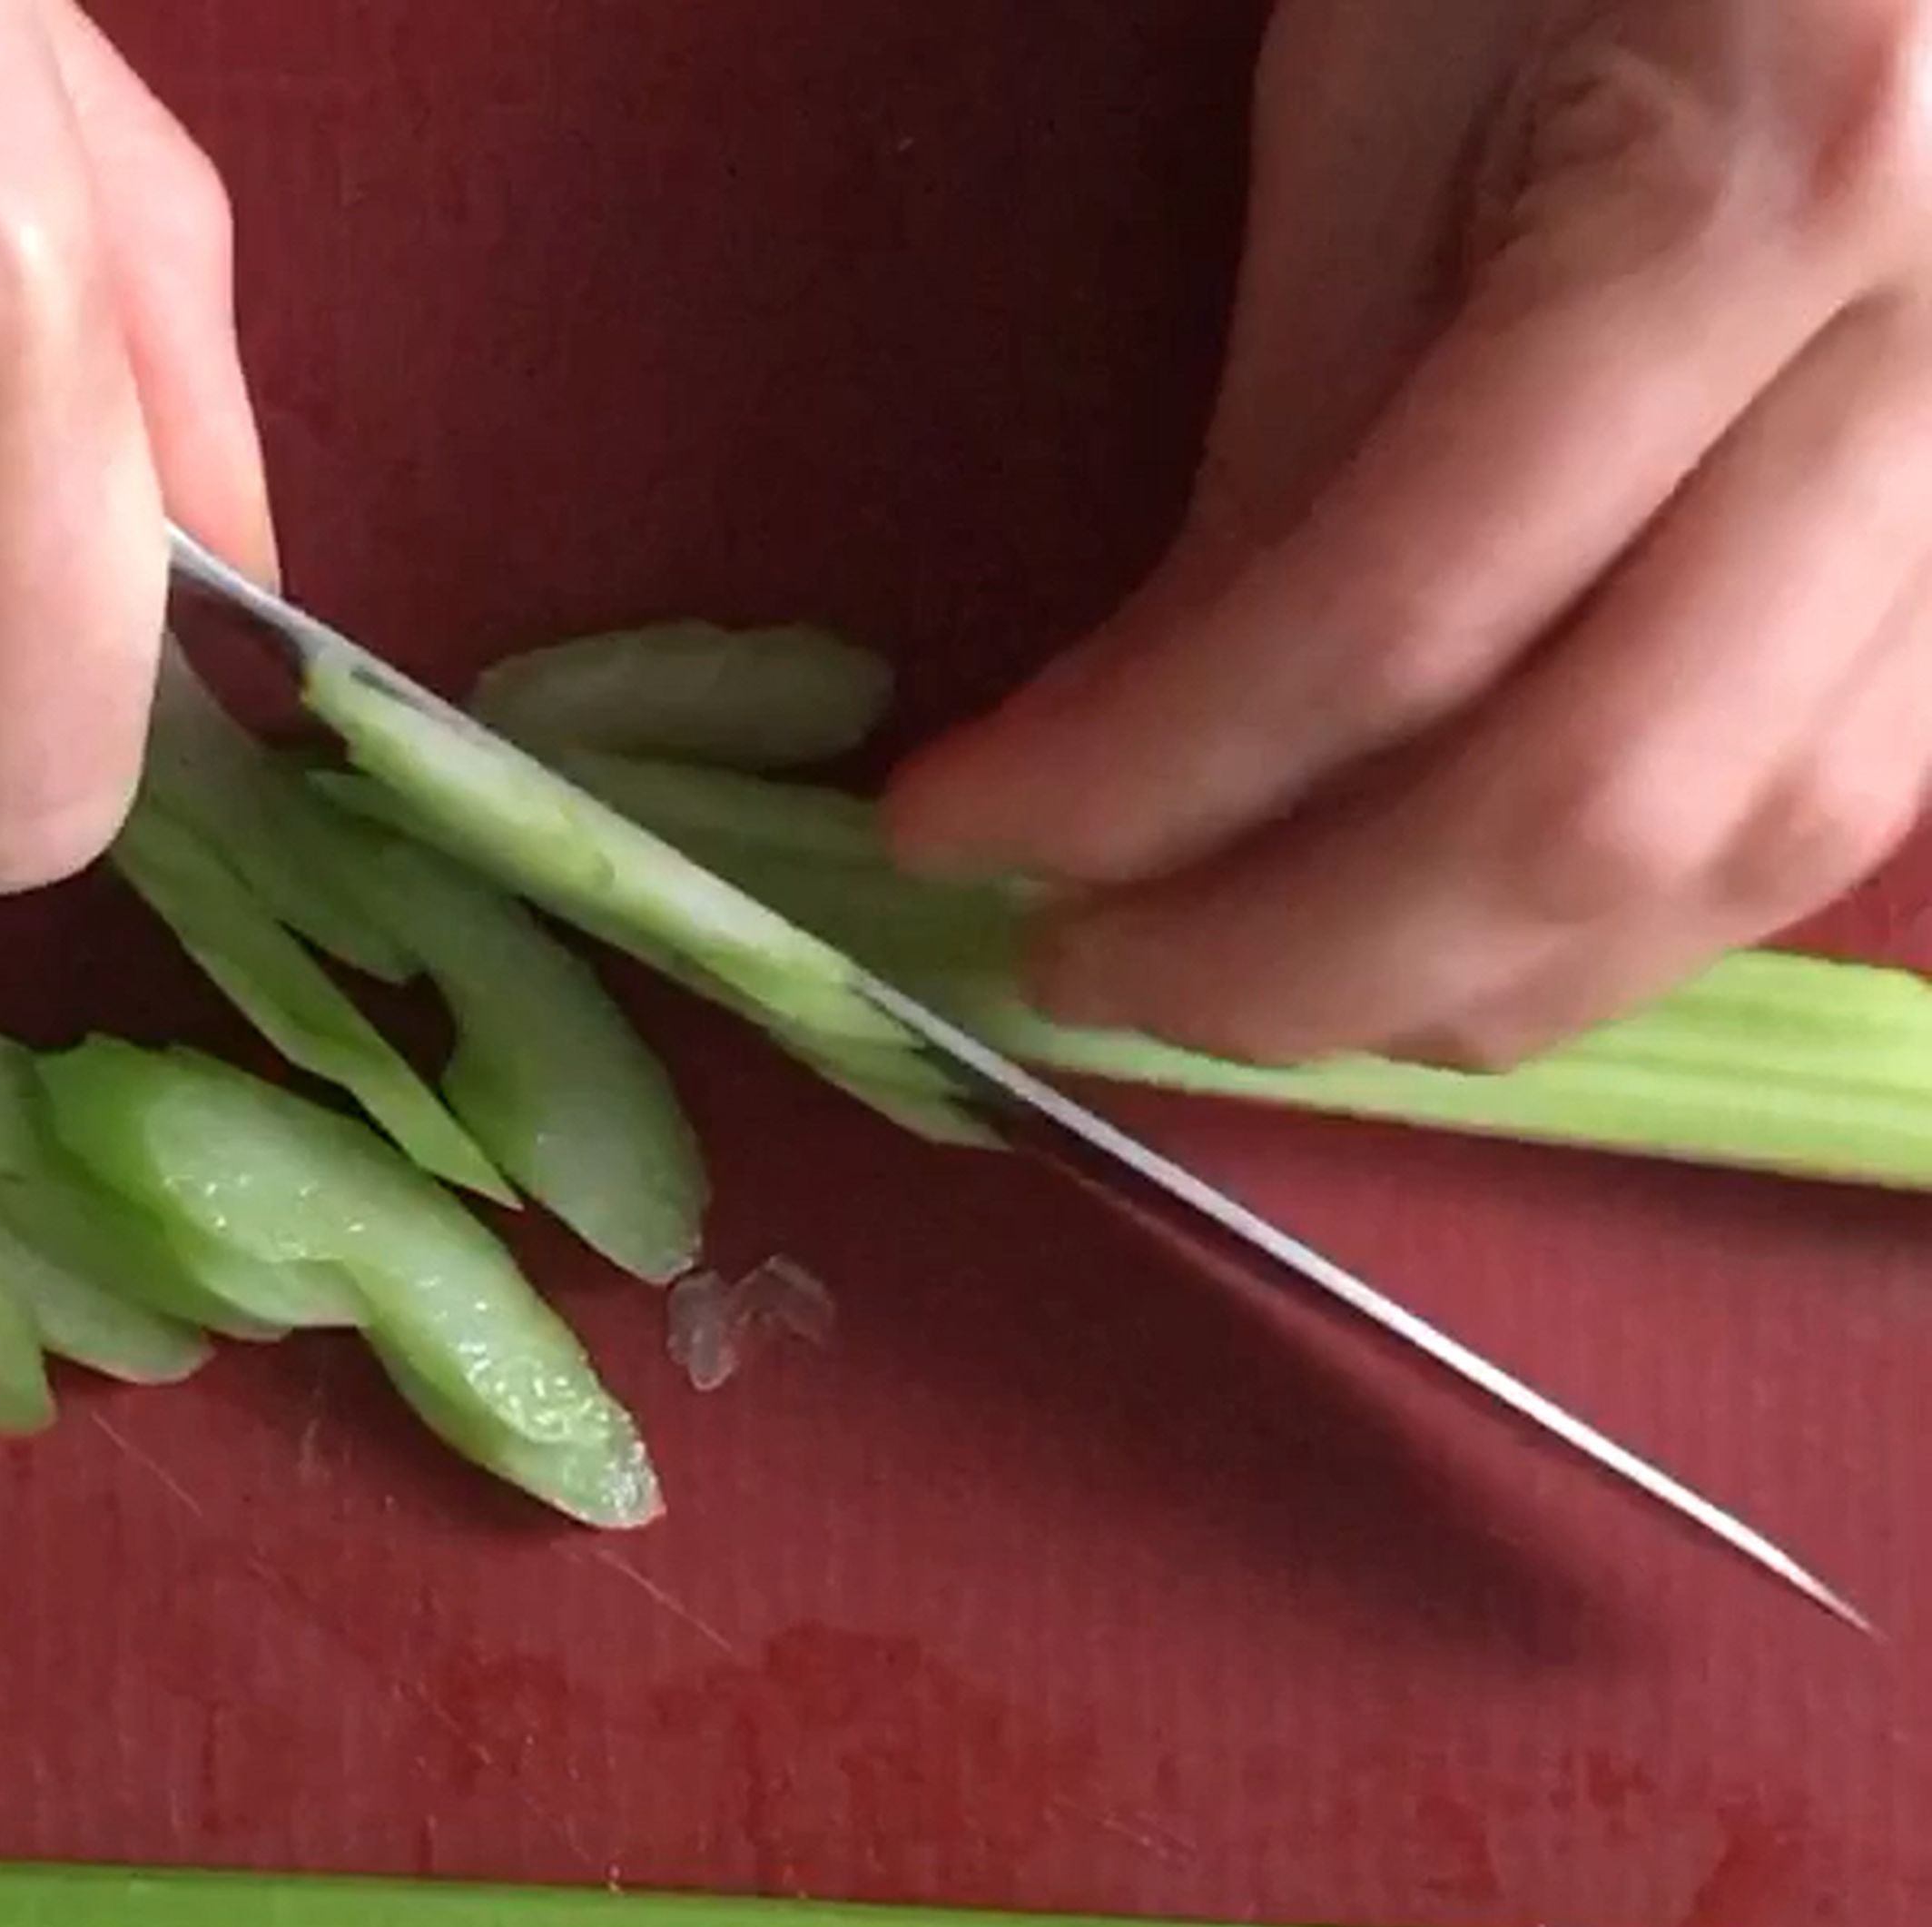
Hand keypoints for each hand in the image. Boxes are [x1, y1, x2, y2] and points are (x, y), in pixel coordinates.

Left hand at [887, 0, 1931, 1064]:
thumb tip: (1104, 774)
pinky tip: (1407, 929)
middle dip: (1289, 956)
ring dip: (1441, 984)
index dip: (1146, 779)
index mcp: (1777, 182)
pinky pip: (1807, 827)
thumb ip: (1275, 467)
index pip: (1408, 609)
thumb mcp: (1385, 111)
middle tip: (1076, 967)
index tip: (951, 832)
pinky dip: (1584, 928)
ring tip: (1218, 972)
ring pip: (1735, 859)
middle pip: (1596, 805)